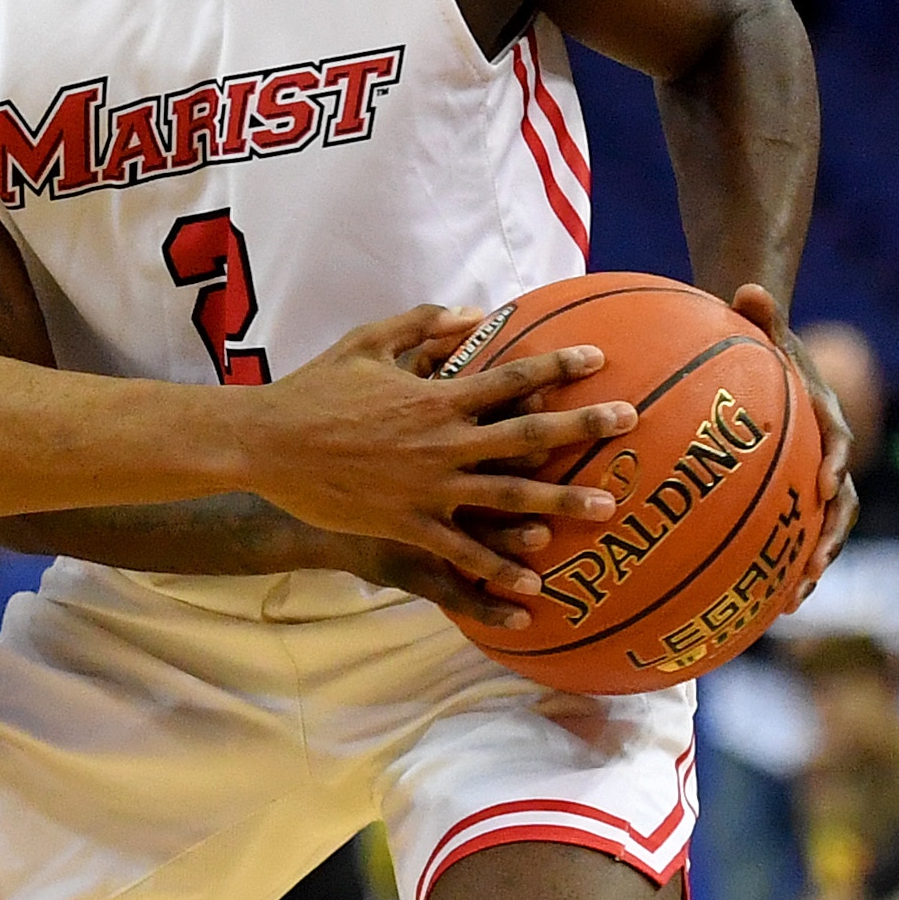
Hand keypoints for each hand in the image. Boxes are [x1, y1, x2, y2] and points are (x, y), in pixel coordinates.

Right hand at [228, 306, 639, 612]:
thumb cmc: (314, 388)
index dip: (559, 366)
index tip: (600, 360)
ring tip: (608, 507)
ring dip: (562, 502)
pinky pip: (463, 551)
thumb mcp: (367, 341)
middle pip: (528, 435)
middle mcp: (444, 443)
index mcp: (437, 396)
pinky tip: (535, 586)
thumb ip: (423, 324)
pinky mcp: (407, 525)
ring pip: (509, 497)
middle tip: (630, 422)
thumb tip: (473, 313)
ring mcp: (428, 488)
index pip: (513, 377)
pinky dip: (500, 568)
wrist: (267, 443)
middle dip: (584, 428)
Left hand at [731, 283, 856, 579]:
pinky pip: (794, 537)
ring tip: (790, 603)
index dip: (836, 462)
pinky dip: (782, 569)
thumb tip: (747, 286)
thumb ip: (759, 312)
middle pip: (842, 503)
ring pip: (823, 531)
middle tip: (811, 565)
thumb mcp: (762, 327)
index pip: (837, 440)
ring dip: (811, 565)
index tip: (827, 485)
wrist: (773, 360)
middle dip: (831, 536)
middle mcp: (828, 455)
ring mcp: (814, 481)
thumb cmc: (764, 344)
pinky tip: (760, 604)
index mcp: (825, 417)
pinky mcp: (794, 499)